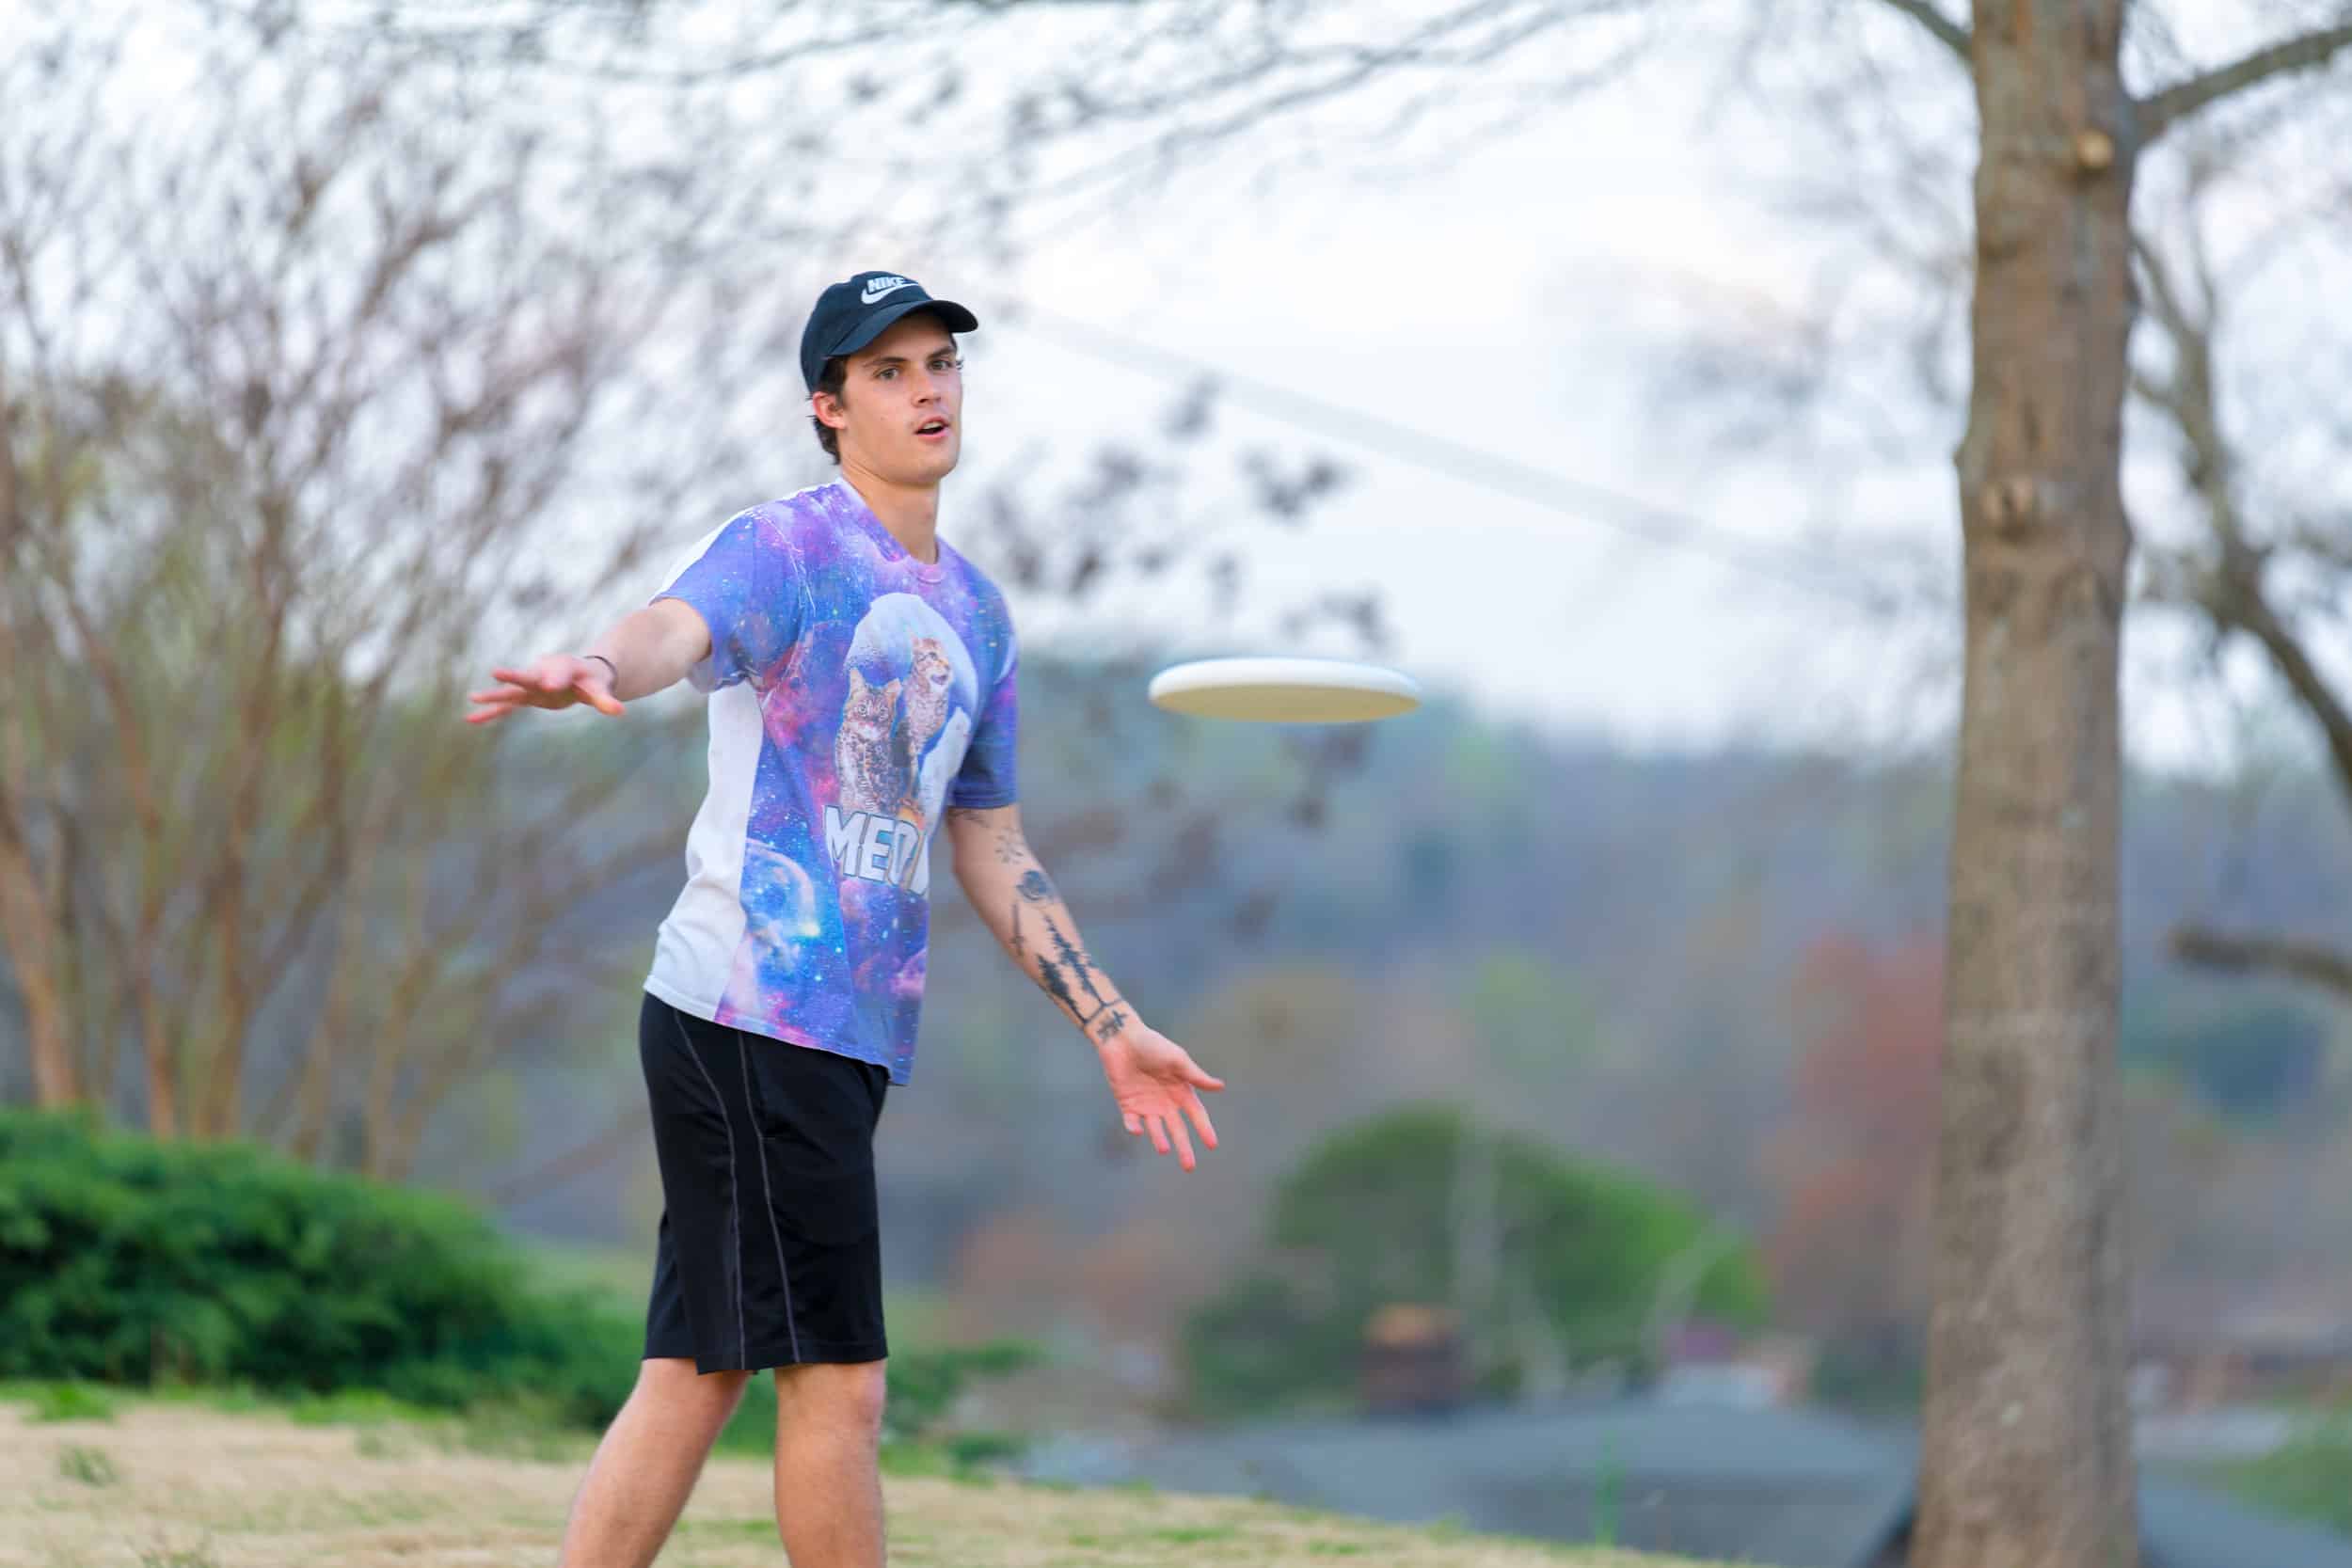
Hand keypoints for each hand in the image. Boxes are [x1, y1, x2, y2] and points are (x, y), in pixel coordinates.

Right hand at [465, 654, 624, 724]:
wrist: (579, 674)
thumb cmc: (591, 680)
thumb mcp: (600, 689)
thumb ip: (606, 700)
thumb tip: (620, 711)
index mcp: (564, 668)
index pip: (560, 673)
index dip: (556, 678)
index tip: (550, 686)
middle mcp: (543, 674)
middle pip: (527, 675)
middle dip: (514, 676)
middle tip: (497, 673)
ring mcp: (531, 686)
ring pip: (511, 691)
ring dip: (494, 696)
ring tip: (473, 698)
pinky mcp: (526, 697)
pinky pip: (507, 706)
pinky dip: (491, 713)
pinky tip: (472, 719)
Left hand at [1095, 1020, 1223, 1172]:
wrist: (1122, 1038)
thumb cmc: (1153, 1045)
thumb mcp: (1177, 1059)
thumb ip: (1195, 1076)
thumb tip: (1220, 1086)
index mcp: (1181, 1091)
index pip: (1196, 1115)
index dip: (1204, 1129)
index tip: (1212, 1145)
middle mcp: (1165, 1102)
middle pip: (1177, 1129)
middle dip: (1184, 1147)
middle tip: (1189, 1166)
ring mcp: (1146, 1105)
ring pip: (1155, 1129)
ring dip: (1159, 1139)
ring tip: (1164, 1149)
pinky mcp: (1127, 1104)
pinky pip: (1131, 1121)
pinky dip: (1133, 1127)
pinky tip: (1137, 1130)